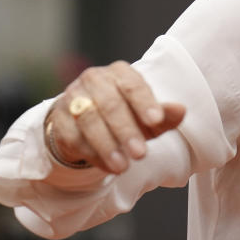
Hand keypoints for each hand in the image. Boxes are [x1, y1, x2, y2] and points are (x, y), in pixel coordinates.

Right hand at [45, 61, 185, 173]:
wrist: (84, 120)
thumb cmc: (125, 114)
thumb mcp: (147, 115)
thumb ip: (164, 115)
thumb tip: (181, 110)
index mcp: (120, 72)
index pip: (133, 85)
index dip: (145, 102)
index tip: (157, 121)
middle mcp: (94, 79)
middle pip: (110, 103)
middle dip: (127, 131)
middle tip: (141, 154)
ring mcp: (73, 96)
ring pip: (89, 120)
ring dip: (107, 145)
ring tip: (123, 167)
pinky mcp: (58, 117)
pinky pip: (73, 136)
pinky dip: (91, 153)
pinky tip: (106, 166)